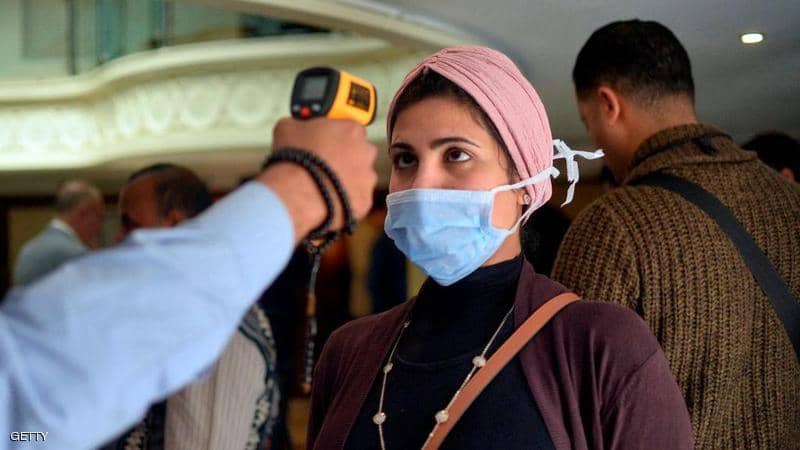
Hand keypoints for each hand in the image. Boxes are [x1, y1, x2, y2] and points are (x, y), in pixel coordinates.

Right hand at [258, 118, 377, 241]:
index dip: (334, 136)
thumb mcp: (288, 128)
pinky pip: (356, 199)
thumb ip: (300, 124)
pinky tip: (327, 200)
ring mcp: (368, 178)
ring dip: (346, 180)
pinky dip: (345, 200)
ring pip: (360, 178)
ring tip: (323, 185)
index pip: (349, 128)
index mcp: (351, 129)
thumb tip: (296, 127)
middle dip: (344, 158)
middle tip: (324, 165)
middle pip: (358, 152)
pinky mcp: (365, 200)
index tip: (324, 142)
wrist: (297, 193)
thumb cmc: (295, 158)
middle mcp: (366, 151)